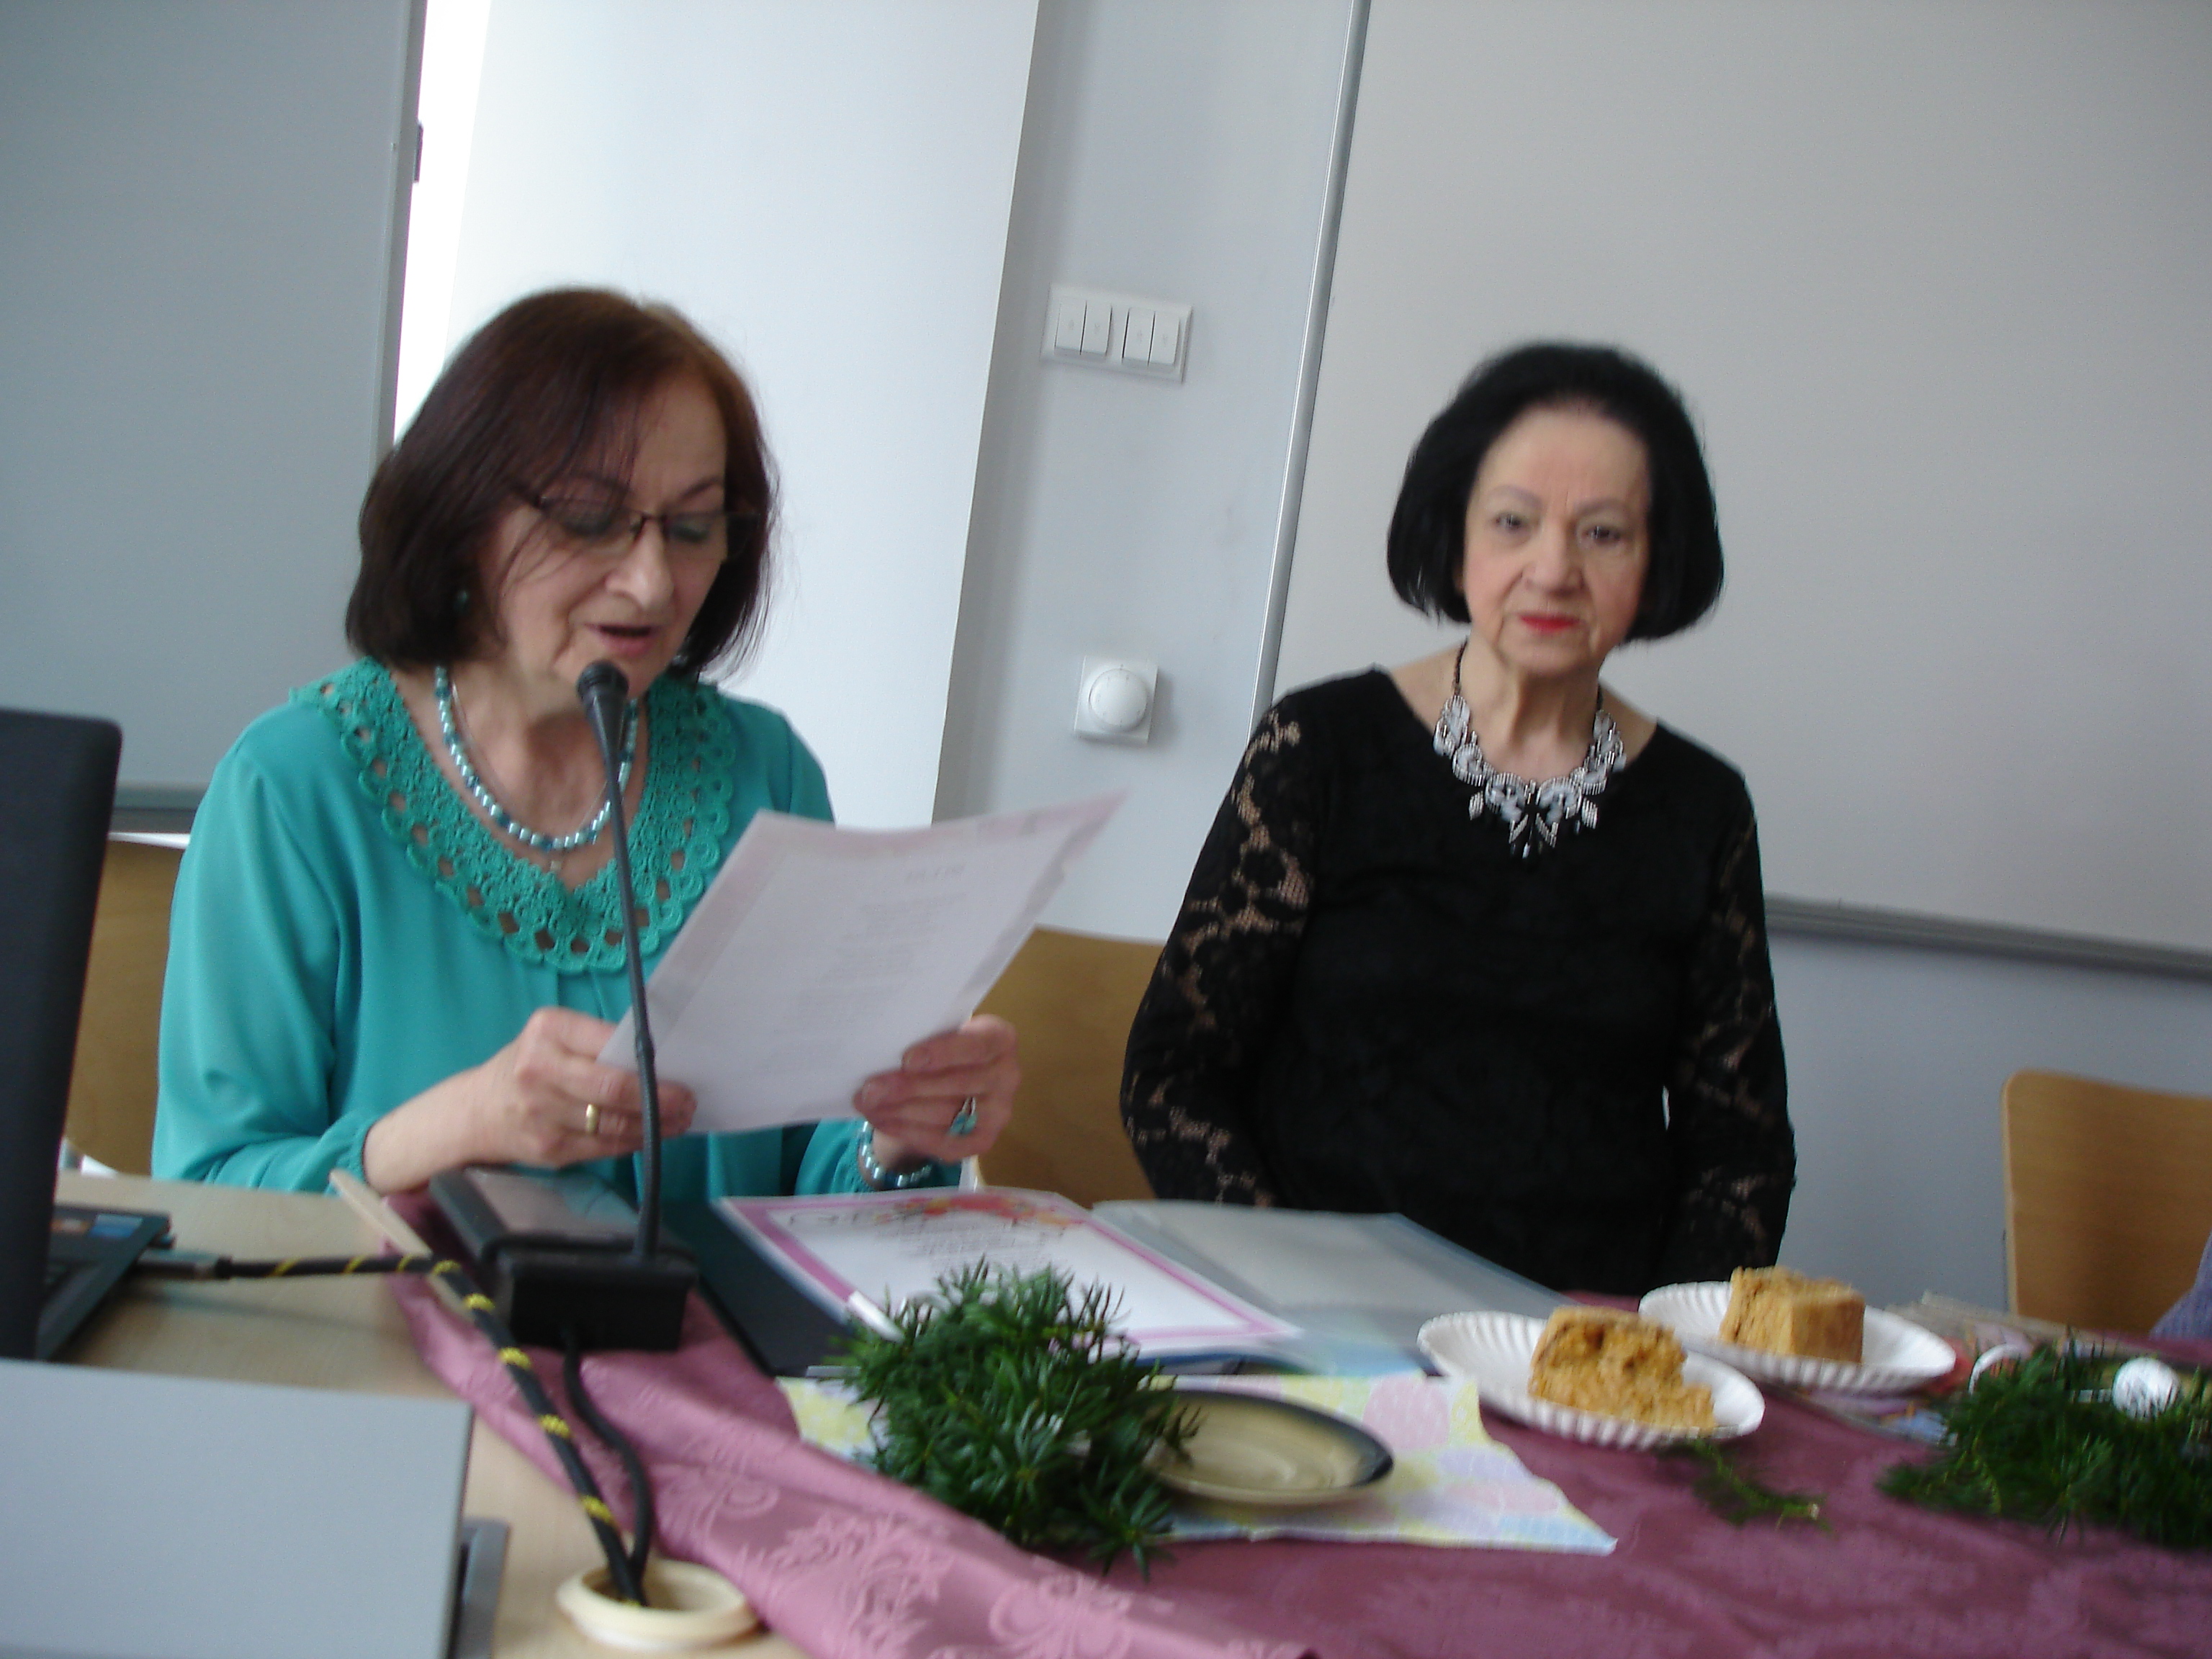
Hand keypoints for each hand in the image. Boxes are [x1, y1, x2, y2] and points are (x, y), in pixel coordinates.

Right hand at [363, 1006, 695, 1190]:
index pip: (609, 1047)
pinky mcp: (548, 1150)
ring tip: (680, 1119)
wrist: (475, 1111)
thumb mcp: (553, 1037)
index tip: (682, 1071)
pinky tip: (653, 1134)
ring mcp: (541, 1115)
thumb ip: (597, 1042)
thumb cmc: (530, 1065)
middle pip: (613, 1090)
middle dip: (660, 1098)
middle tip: (688, 1101)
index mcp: (548, 1031)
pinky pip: (604, 1148)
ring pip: (614, 1124)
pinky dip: (634, 1141)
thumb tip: (661, 1060)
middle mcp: (539, 1071)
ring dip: (656, 1125)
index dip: (650, 1065)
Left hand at [853, 1014, 1018, 1170]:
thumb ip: (921, 1040)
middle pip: (956, 1084)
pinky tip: (883, 1122)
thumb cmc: (939, 1048)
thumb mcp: (934, 1034)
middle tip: (870, 1090)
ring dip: (901, 1112)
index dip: (943, 1053)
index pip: (976, 1045)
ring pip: (946, 1115)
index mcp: (999, 1039)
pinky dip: (910, 1133)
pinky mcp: (984, 1140)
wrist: (947, 1080)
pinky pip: (945, 1143)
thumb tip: (883, 1055)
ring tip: (868, 1105)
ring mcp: (998, 1111)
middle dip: (908, 1088)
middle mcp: (1007, 1075)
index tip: (907, 1060)